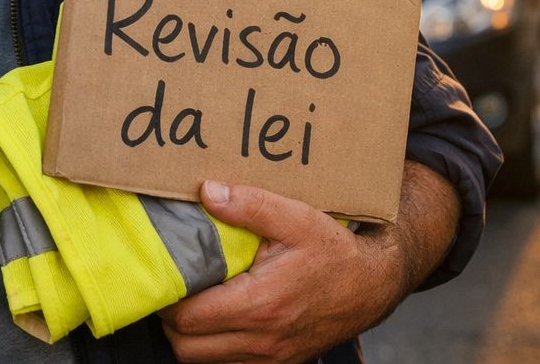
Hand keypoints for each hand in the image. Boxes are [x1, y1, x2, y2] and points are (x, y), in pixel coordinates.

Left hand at [157, 181, 399, 363]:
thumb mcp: (295, 218)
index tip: (166, 271)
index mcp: (260, 305)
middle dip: (171, 319)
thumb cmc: (334, 252)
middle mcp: (261, 340)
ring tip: (195, 299)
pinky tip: (220, 316)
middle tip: (174, 285)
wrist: (373, 286)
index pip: (188, 317)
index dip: (168, 297)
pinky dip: (213, 346)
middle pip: (186, 347)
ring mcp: (270, 358)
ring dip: (190, 336)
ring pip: (203, 361)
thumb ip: (249, 205)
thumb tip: (207, 192)